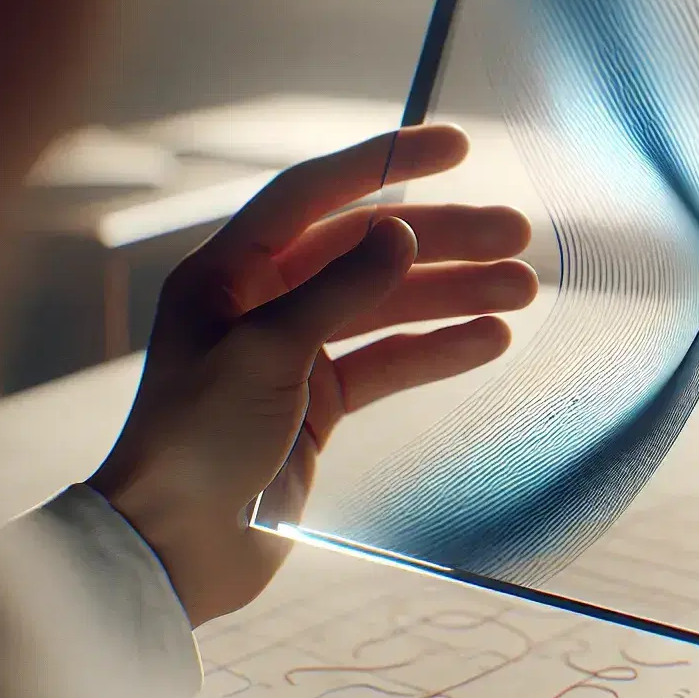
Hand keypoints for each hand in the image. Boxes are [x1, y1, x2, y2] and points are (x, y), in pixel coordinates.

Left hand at [86, 125, 537, 625]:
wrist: (175, 550)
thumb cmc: (196, 444)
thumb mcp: (266, 354)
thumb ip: (338, 290)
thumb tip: (402, 230)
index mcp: (226, 272)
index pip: (315, 193)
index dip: (385, 161)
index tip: (457, 146)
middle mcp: (259, 302)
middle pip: (366, 250)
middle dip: (443, 239)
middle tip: (517, 234)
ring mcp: (292, 354)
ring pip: (387, 306)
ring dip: (453, 295)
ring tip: (523, 290)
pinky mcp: (317, 405)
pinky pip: (388, 362)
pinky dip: (437, 350)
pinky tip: (490, 340)